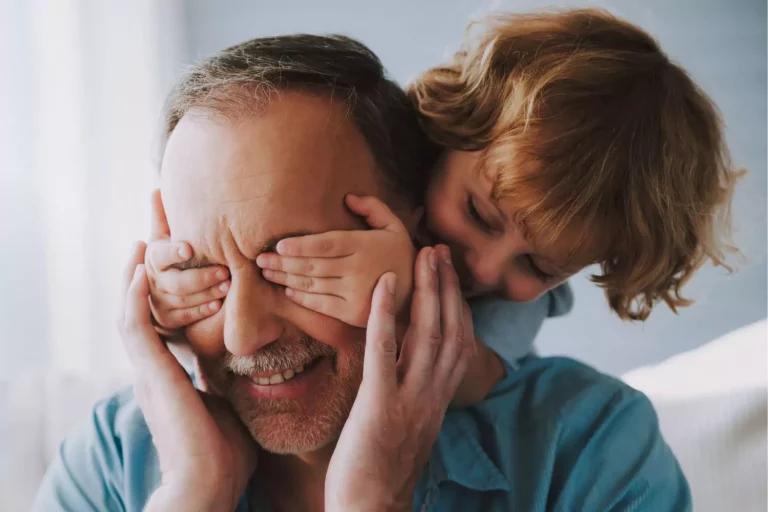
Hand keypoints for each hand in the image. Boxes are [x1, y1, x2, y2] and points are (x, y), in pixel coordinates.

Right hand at [118, 242, 256, 510]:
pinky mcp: (150, 374)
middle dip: (147, 271)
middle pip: (143, 308)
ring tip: (141, 239)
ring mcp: (149, 370)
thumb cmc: (225, 451)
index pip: (164, 319)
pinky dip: (133, 298)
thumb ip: (229, 380)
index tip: (177, 259)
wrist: (210, 482)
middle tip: (150, 235)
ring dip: (135, 274)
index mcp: (172, 372)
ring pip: (131, 311)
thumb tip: (253, 367)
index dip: (165, 290)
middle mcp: (154, 366)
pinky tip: (138, 270)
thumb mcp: (229, 402)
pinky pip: (134, 327)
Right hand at [145, 189, 229, 334]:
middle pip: (175, 282)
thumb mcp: (166, 237)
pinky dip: (202, 310)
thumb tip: (156, 188)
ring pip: (182, 300)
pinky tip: (219, 305)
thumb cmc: (173, 256)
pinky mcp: (168, 319)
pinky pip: (185, 317)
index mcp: (153, 257)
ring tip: (228, 286)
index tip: (189, 249)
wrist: (163, 289)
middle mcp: (152, 280)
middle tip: (225, 271)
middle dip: (201, 277)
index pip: (161, 254)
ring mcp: (159, 302)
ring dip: (206, 293)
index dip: (174, 252)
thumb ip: (163, 216)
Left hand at [256, 194, 414, 327]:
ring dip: (286, 279)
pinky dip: (302, 298)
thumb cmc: (400, 255)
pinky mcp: (353, 313)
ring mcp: (355, 294)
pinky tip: (288, 290)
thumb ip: (372, 208)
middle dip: (283, 262)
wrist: (418, 293)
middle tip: (259, 259)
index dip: (300, 245)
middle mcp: (358, 270)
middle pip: (313, 265)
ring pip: (313, 285)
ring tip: (267, 272)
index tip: (279, 245)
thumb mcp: (394, 226)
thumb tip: (346, 198)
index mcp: (365, 246)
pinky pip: (321, 305)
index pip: (326, 245)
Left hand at [325, 245, 474, 510]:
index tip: (450, 274)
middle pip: (450, 331)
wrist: (371, 510)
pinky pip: (385, 353)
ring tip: (423, 256)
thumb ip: (416, 389)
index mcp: (439, 399)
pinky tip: (383, 284)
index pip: (458, 343)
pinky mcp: (381, 407)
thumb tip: (407, 359)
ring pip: (428, 335)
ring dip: (427, 290)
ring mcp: (410, 401)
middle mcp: (433, 396)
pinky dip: (385, 315)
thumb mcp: (410, 423)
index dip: (457, 304)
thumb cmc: (383, 468)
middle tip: (440, 250)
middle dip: (447, 287)